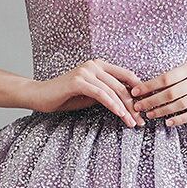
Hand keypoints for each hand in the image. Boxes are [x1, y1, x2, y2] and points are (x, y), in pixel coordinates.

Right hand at [30, 60, 145, 127]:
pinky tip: (120, 114)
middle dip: (133, 105)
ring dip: (124, 109)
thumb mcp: (91, 95)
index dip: (138, 91)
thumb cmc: (65, 97)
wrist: (40, 96)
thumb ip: (107, 94)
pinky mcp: (78, 81)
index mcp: (99, 65)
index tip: (145, 107)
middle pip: (121, 85)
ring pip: (113, 91)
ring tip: (132, 123)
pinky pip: (100, 94)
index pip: (126, 75)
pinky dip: (112, 105)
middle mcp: (94, 65)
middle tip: (141, 121)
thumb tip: (127, 103)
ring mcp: (86, 71)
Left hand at [130, 62, 186, 125]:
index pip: (165, 78)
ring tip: (150, 115)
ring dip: (163, 111)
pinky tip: (168, 123)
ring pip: (180, 104)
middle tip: (138, 107)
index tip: (135, 92)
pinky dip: (179, 119)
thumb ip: (177, 75)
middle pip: (170, 92)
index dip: (149, 86)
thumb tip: (151, 85)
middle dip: (151, 100)